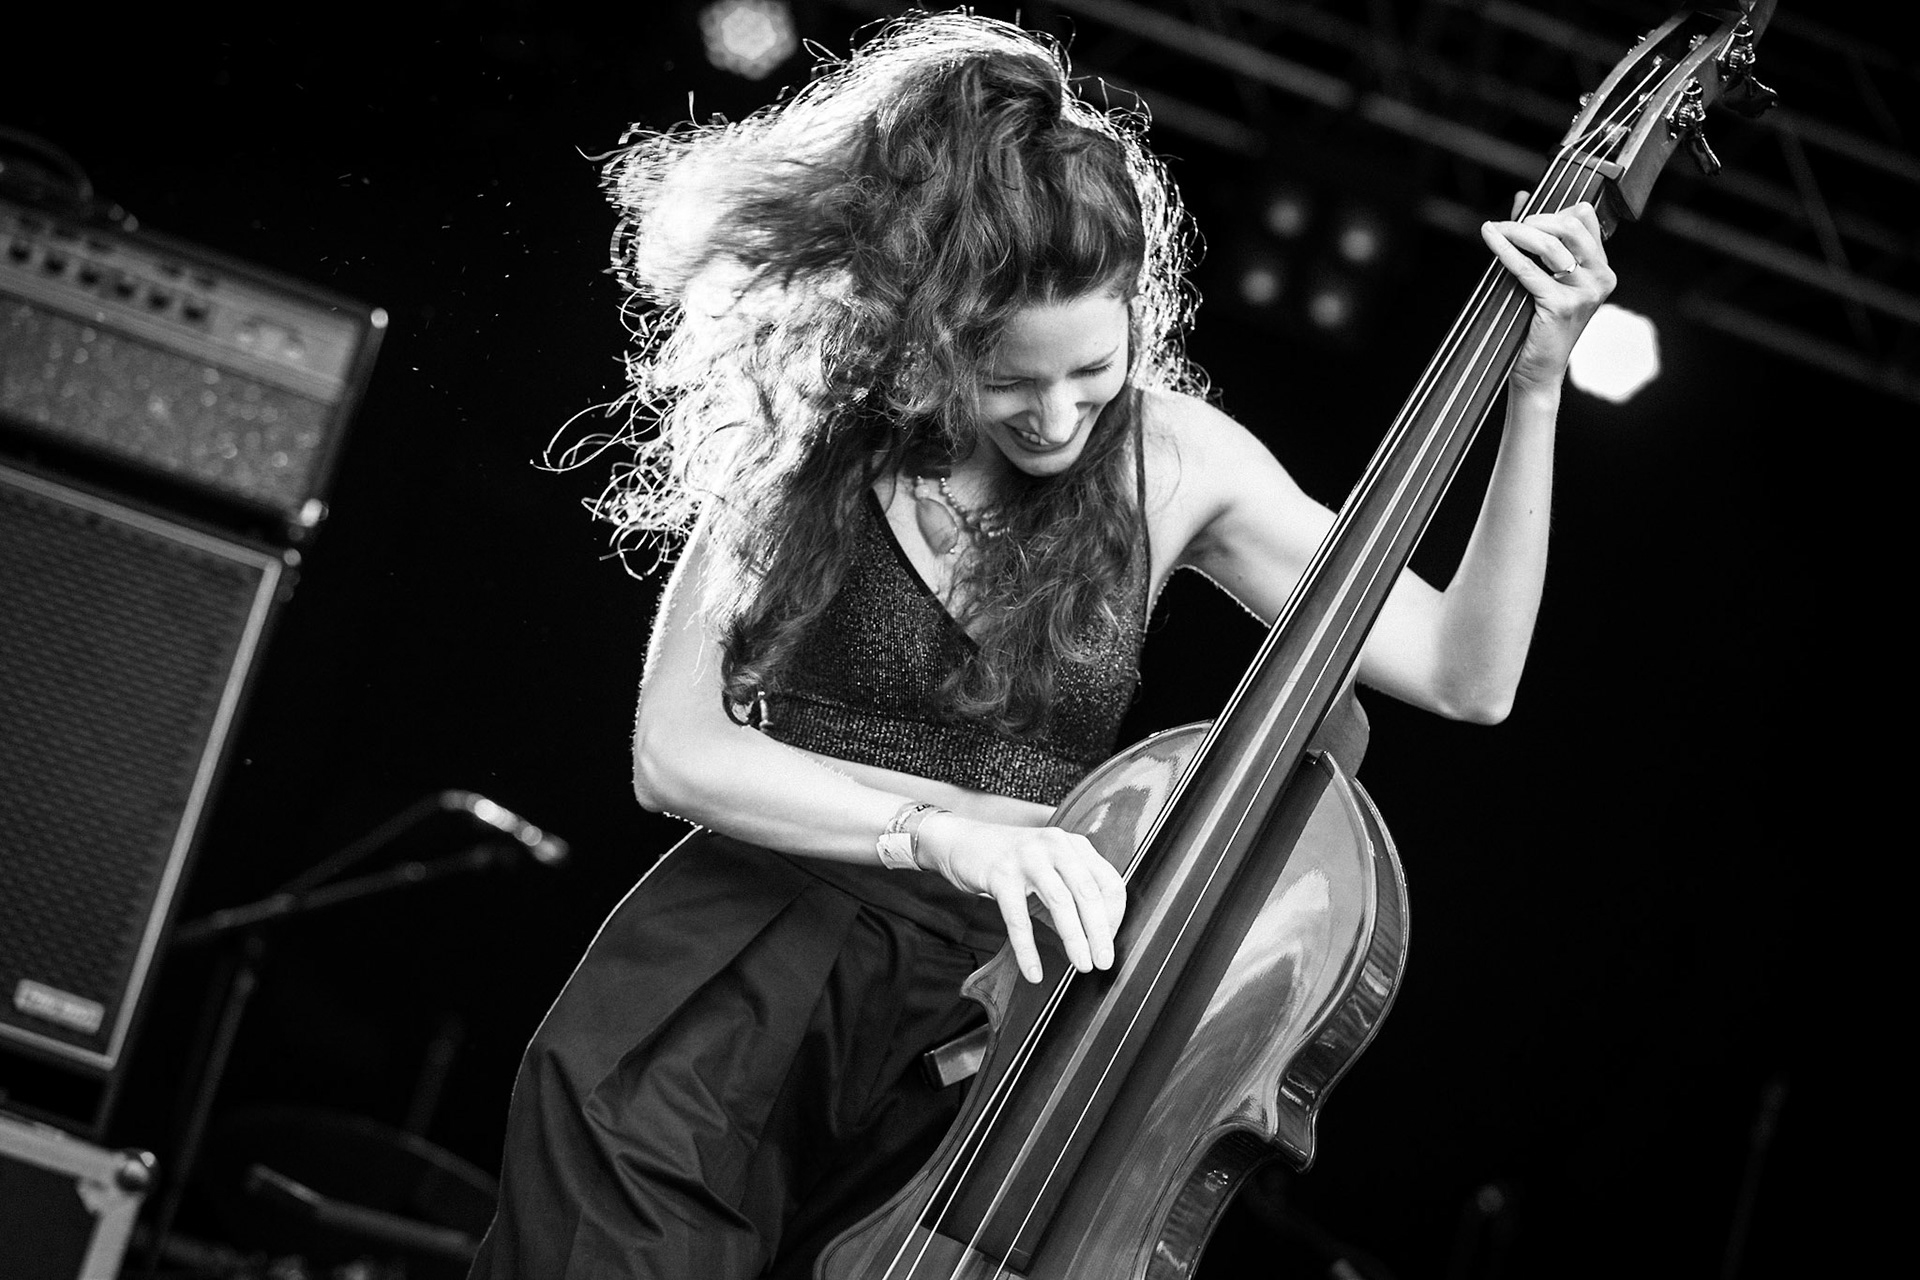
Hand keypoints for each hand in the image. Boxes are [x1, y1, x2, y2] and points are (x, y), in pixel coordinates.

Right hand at [916, 812, 1127, 983]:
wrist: (961, 841)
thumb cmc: (1013, 863)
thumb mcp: (1050, 871)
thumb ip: (1073, 896)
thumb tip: (1096, 939)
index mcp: (1073, 845)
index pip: (1109, 882)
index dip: (1115, 916)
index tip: (1110, 943)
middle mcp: (1055, 845)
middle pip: (1089, 893)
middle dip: (1100, 932)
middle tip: (1104, 962)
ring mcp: (1027, 857)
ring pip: (1060, 903)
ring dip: (1075, 939)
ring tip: (1082, 965)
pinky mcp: (1000, 874)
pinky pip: (1019, 918)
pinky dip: (1028, 950)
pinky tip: (1034, 972)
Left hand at [1480, 194, 1616, 396]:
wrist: (1538, 371)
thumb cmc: (1537, 325)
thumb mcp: (1543, 277)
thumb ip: (1537, 239)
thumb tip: (1522, 197)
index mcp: (1601, 269)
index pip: (1585, 218)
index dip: (1554, 210)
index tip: (1527, 215)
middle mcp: (1600, 278)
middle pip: (1571, 225)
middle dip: (1535, 218)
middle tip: (1508, 224)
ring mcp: (1584, 292)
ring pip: (1551, 243)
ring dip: (1518, 230)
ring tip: (1496, 230)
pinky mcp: (1562, 304)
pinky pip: (1528, 268)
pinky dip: (1505, 250)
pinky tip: (1490, 237)